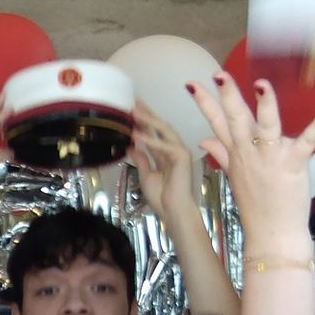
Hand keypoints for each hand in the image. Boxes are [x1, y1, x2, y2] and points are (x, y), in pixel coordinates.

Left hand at [128, 100, 196, 222]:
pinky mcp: (182, 156)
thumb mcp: (146, 175)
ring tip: (134, 111)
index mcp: (165, 155)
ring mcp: (179, 151)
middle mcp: (173, 149)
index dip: (143, 122)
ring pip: (163, 131)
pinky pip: (164, 145)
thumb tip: (132, 145)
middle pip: (159, 127)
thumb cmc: (162, 198)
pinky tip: (138, 134)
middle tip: (134, 102)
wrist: (173, 212)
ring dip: (148, 120)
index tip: (132, 110)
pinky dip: (151, 140)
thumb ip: (141, 159)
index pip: (153, 134)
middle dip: (147, 114)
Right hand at [186, 73, 314, 238]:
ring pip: (266, 127)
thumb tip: (204, 141)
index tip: (192, 84)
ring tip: (261, 85)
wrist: (272, 233)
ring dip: (265, 105)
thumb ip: (221, 155)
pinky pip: (306, 142)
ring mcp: (270, 159)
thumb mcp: (234, 177)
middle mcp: (250, 153)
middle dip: (228, 97)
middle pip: (236, 120)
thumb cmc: (256, 207)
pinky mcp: (293, 165)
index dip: (205, 103)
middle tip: (220, 75)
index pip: (216, 123)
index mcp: (237, 153)